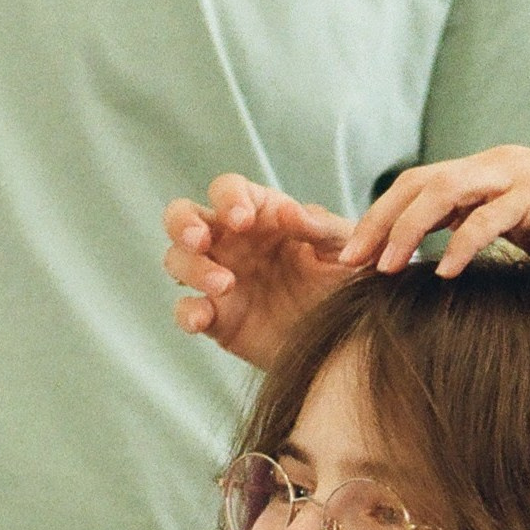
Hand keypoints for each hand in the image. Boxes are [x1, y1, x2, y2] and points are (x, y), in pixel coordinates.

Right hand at [164, 174, 356, 367]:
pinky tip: (202, 318)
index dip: (228, 198)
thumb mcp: (345, 250)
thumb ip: (319, 228)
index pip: (228, 190)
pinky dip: (186, 312)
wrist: (351, 340)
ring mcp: (219, 278)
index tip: (243, 220)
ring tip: (224, 284)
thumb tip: (286, 210)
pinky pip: (185, 310)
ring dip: (191, 268)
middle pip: (183, 216)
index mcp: (261, 215)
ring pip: (178, 260)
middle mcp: (231, 242)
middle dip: (184, 224)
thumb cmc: (348, 282)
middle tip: (201, 240)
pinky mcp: (217, 318)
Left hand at [340, 150, 529, 281]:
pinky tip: (446, 272)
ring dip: (409, 230)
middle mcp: (493, 165)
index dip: (380, 217)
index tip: (354, 256)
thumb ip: (483, 229)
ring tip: (388, 269)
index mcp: (484, 172)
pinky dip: (463, 243)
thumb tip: (444, 256)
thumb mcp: (521, 227)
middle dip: (378, 222)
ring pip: (443, 192)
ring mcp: (515, 175)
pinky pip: (490, 218)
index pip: (416, 186)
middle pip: (417, 183)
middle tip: (351, 262)